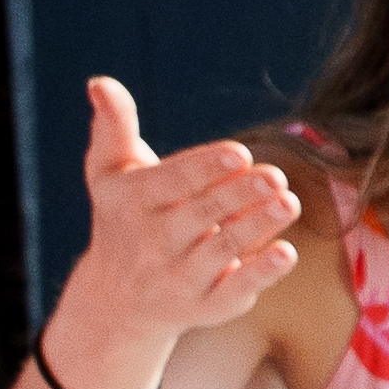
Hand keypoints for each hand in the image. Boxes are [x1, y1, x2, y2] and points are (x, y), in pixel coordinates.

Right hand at [53, 81, 299, 388]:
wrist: (115, 299)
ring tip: (288, 201)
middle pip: (200, 214)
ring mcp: (178, 277)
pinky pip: (234, 291)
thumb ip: (114, 126)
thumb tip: (100, 83)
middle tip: (275, 175)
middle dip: (238, 194)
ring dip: (257, 226)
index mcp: (131, 203)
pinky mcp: (206, 306)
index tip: (239, 152)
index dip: (205, 167)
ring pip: (222, 249)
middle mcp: (152, 243)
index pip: (171, 182)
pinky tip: (287, 252)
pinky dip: (259, 274)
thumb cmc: (124, 218)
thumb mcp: (111, 172)